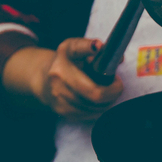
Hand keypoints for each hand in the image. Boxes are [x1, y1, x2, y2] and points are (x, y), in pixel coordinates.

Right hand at [2, 39, 122, 120]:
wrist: (44, 78)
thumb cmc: (66, 61)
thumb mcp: (74, 47)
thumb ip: (88, 46)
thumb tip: (100, 47)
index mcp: (62, 66)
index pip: (84, 69)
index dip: (102, 72)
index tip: (115, 74)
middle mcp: (58, 83)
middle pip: (96, 95)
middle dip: (113, 92)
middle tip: (117, 84)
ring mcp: (59, 100)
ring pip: (95, 107)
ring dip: (108, 100)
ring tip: (108, 90)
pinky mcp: (63, 112)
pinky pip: (90, 115)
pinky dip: (100, 108)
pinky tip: (99, 99)